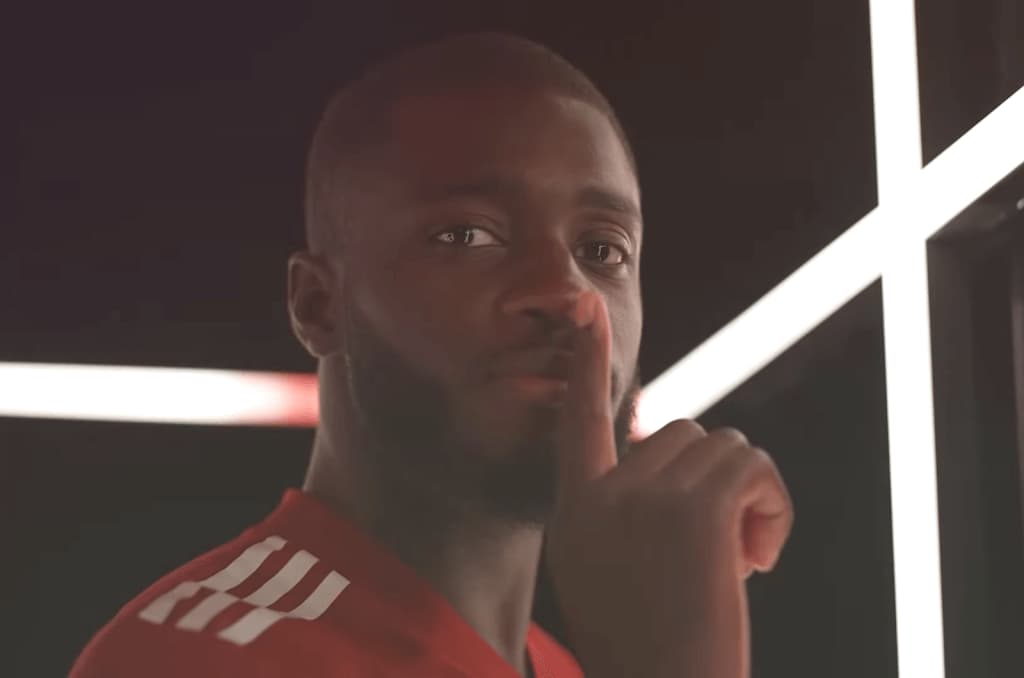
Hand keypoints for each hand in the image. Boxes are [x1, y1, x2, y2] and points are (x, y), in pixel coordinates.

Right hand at [544, 292, 793, 677]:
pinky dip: (773, 505)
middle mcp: (602, 497)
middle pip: (684, 434)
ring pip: (723, 447)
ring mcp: (645, 500)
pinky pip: (752, 466)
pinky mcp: (695, 510)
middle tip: (728, 548)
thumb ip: (621, 508)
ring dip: (749, 495)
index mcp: (576, 513)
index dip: (586, 361)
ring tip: (744, 558)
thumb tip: (669, 446)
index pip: (578, 419)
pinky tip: (760, 558)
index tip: (585, 307)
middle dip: (718, 481)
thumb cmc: (651, 650)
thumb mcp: (610, 573)